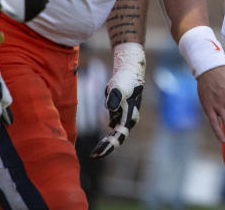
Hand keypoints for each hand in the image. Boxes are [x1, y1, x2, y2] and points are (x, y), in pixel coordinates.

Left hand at [91, 42, 144, 158]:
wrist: (131, 69)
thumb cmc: (126, 77)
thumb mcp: (120, 85)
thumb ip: (116, 95)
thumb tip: (111, 107)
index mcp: (130, 116)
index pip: (119, 136)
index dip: (109, 146)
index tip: (96, 154)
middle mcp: (129, 119)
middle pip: (118, 138)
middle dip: (107, 147)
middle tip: (93, 155)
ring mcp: (124, 116)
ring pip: (115, 134)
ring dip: (107, 143)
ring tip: (95, 153)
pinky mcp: (119, 112)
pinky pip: (113, 127)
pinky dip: (107, 135)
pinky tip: (101, 141)